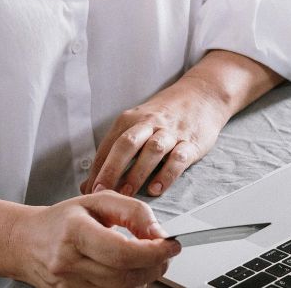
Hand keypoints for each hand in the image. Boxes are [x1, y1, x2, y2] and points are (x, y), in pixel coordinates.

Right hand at [12, 190, 179, 287]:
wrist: (26, 242)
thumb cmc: (62, 220)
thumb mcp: (97, 201)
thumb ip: (132, 212)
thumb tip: (158, 232)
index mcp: (74, 232)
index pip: (122, 252)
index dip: (154, 252)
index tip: (171, 245)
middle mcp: (68, 262)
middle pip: (125, 276)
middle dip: (154, 266)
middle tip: (164, 253)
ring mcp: (67, 285)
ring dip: (142, 277)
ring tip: (145, 260)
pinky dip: (125, 285)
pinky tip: (125, 271)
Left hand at [82, 76, 229, 197]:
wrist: (202, 95)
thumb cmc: (164, 115)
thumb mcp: (137, 124)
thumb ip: (114, 152)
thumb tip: (88, 184)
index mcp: (131, 119)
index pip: (109, 146)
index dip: (97, 169)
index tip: (88, 191)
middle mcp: (150, 123)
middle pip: (127, 144)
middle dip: (112, 169)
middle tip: (101, 191)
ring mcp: (171, 132)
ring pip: (152, 150)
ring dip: (137, 173)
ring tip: (126, 194)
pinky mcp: (191, 142)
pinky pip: (178, 159)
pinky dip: (167, 174)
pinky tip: (157, 189)